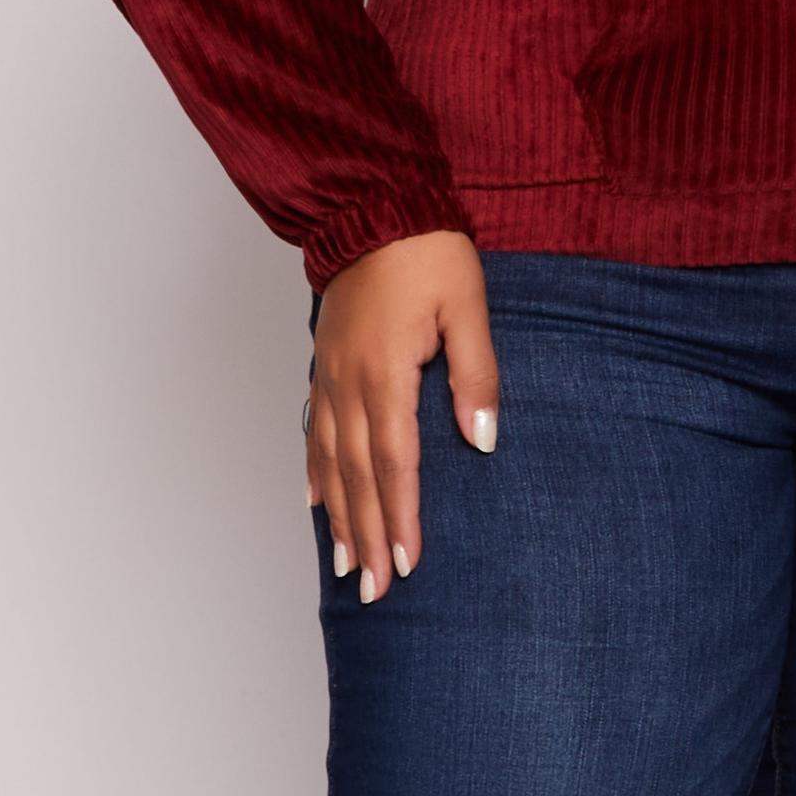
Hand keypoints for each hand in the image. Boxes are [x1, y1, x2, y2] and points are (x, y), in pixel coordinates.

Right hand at [304, 229, 499, 602]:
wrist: (375, 206)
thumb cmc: (429, 251)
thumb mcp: (468, 305)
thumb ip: (476, 373)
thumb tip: (482, 438)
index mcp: (386, 371)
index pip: (395, 462)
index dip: (402, 516)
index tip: (408, 563)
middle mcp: (349, 381)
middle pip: (357, 475)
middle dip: (367, 536)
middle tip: (374, 590)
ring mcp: (330, 374)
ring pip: (330, 460)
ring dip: (339, 516)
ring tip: (347, 565)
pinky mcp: (324, 362)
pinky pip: (314, 428)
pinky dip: (315, 470)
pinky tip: (316, 501)